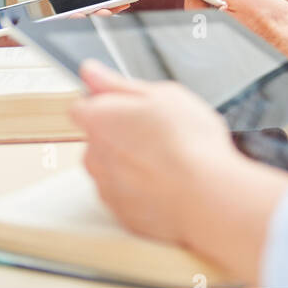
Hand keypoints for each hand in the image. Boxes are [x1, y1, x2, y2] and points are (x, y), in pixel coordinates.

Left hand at [72, 59, 233, 253]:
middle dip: (121, 134)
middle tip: (158, 131)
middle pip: (99, 139)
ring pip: (113, 168)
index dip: (105, 102)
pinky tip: (169, 182)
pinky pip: (127, 195)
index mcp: (100, 120)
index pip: (82, 106)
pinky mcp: (122, 215)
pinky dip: (143, 189)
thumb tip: (91, 72)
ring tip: (168, 160)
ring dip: (131, 163)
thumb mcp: (162, 94)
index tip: (127, 104)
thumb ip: (119, 84)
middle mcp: (94, 156)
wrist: (204, 197)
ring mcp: (107, 189)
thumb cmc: (188, 142)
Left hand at [173, 0, 287, 58]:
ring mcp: (223, 40)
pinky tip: (251, 14)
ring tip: (245, 2)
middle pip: (202, 7)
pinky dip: (235, 15)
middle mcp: (212, 35)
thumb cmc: (270, 17)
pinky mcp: (234, 42)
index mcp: (208, 23)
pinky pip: (227, 24)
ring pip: (215, 14)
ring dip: (226, 4)